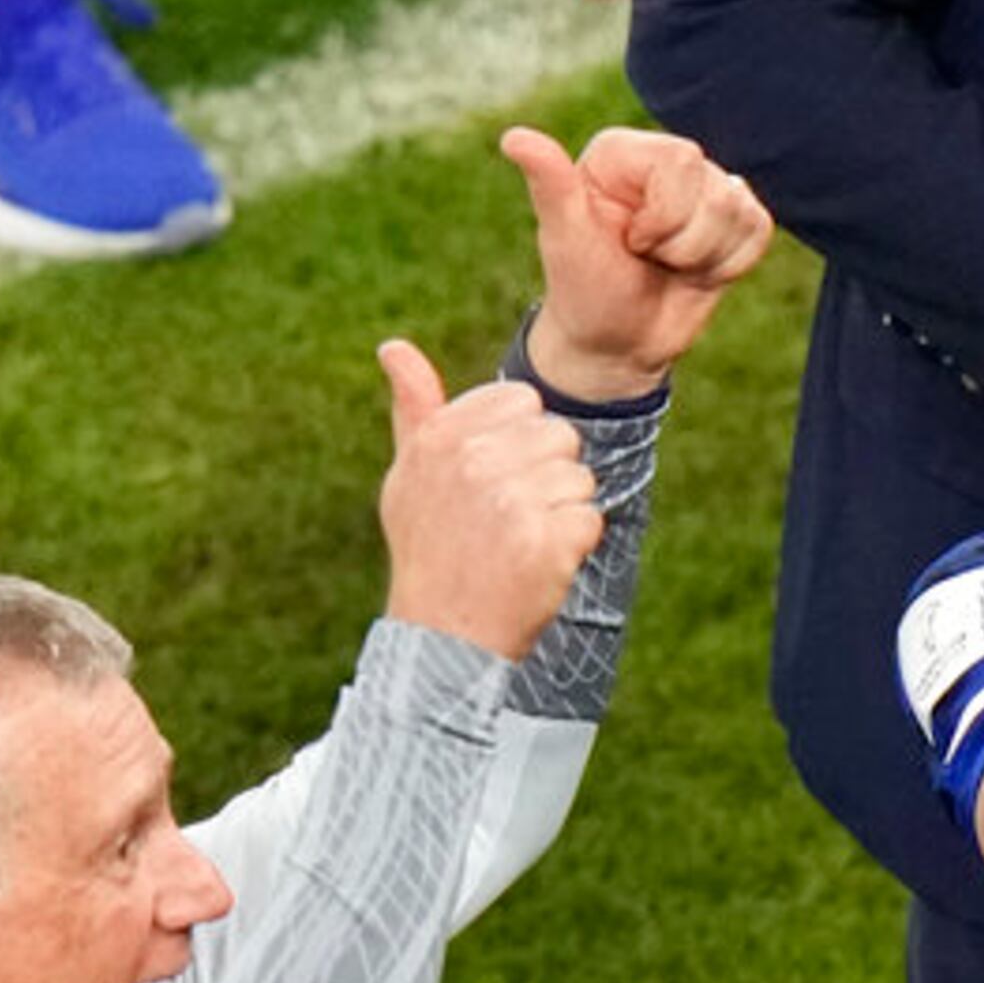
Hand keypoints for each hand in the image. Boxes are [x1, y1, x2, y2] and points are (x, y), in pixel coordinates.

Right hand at [375, 339, 603, 658]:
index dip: (520, 442)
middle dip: (546, 477)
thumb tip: (392, 346)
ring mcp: (511, 500)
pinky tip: (536, 566)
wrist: (443, 637)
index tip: (492, 480)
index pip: (524, 401)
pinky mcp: (546, 540)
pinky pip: (591, 520)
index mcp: (442, 436)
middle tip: (507, 521)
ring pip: (580, 478)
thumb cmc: (430, 549)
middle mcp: (474, 460)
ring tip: (520, 544)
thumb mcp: (409, 475)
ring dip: (561, 514)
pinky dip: (574, 548)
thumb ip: (414, 407)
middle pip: (560, 436)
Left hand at [507, 125, 771, 401]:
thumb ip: (549, 184)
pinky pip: (759, 231)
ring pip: (741, 212)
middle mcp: (666, 159)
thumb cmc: (584, 291)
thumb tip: (514, 138)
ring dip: (705, 259)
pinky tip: (695, 273)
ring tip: (669, 267)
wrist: (616, 345)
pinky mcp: (733, 219)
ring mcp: (703, 188)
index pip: (683, 162)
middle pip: (717, 190)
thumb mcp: (564, 239)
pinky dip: (729, 265)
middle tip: (649, 259)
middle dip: (684, 245)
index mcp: (623, 152)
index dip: (664, 218)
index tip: (630, 243)